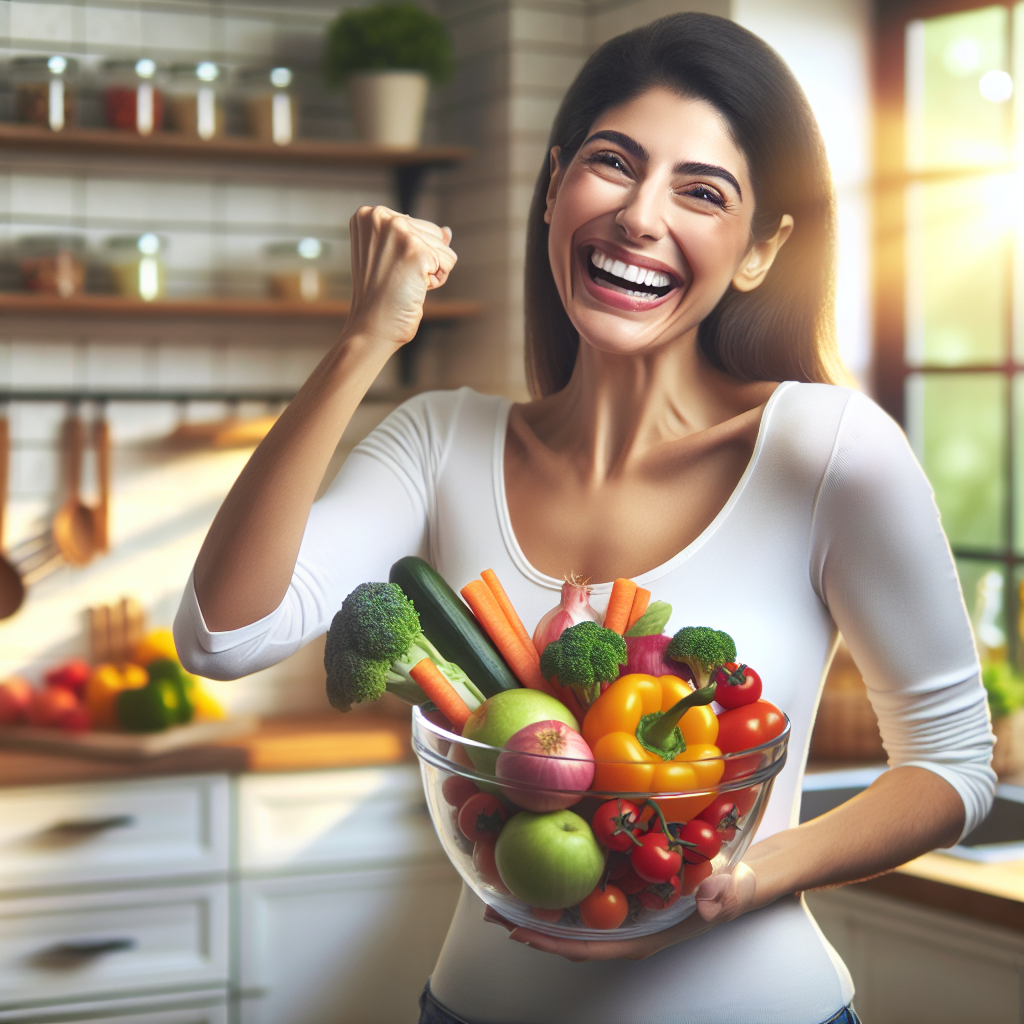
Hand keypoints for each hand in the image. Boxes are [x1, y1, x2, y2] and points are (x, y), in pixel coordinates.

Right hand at [344, 205, 456, 350]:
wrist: (371, 327)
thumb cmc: (380, 297)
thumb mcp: (394, 258)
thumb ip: (419, 238)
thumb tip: (448, 231)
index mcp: (369, 214)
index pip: (416, 224)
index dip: (410, 253)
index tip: (388, 268)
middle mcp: (381, 215)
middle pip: (433, 232)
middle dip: (425, 260)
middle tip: (397, 279)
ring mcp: (398, 231)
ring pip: (444, 246)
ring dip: (432, 271)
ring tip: (405, 284)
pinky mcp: (416, 249)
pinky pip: (448, 261)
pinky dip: (437, 280)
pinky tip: (414, 288)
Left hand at [483, 863, 755, 961]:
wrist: (744, 870)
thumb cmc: (736, 886)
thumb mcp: (733, 892)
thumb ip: (722, 898)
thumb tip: (705, 903)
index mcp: (644, 935)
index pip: (592, 946)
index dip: (554, 942)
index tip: (519, 932)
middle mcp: (627, 922)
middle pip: (571, 930)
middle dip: (531, 923)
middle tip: (491, 907)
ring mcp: (624, 903)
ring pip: (573, 908)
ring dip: (539, 898)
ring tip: (500, 884)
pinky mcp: (623, 879)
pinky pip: (586, 879)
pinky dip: (560, 871)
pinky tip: (540, 850)